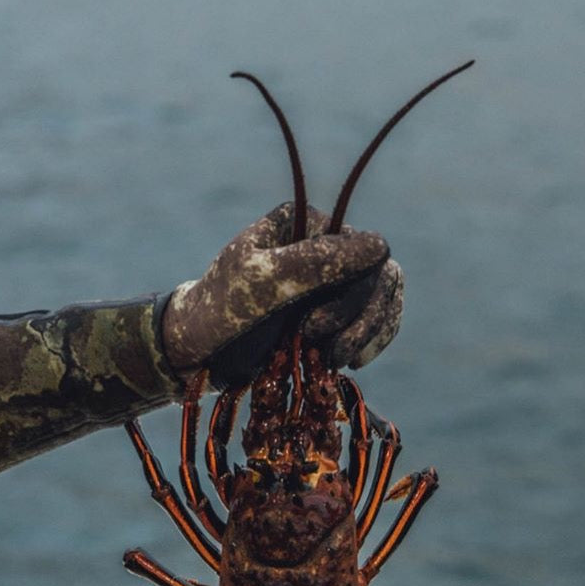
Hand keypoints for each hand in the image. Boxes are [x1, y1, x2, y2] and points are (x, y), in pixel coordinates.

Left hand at [161, 203, 402, 387]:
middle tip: (315, 344)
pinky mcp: (339, 313)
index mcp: (306, 223)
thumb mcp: (262, 282)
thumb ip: (318, 261)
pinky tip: (350, 362)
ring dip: (364, 335)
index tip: (312, 326)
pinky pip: (381, 321)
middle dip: (354, 320)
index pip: (362, 250)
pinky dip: (372, 343)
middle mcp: (324, 245)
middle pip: (378, 277)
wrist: (199, 353)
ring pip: (385, 299)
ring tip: (331, 359)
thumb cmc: (222, 312)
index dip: (350, 292)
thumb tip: (382, 246)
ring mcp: (333, 280)